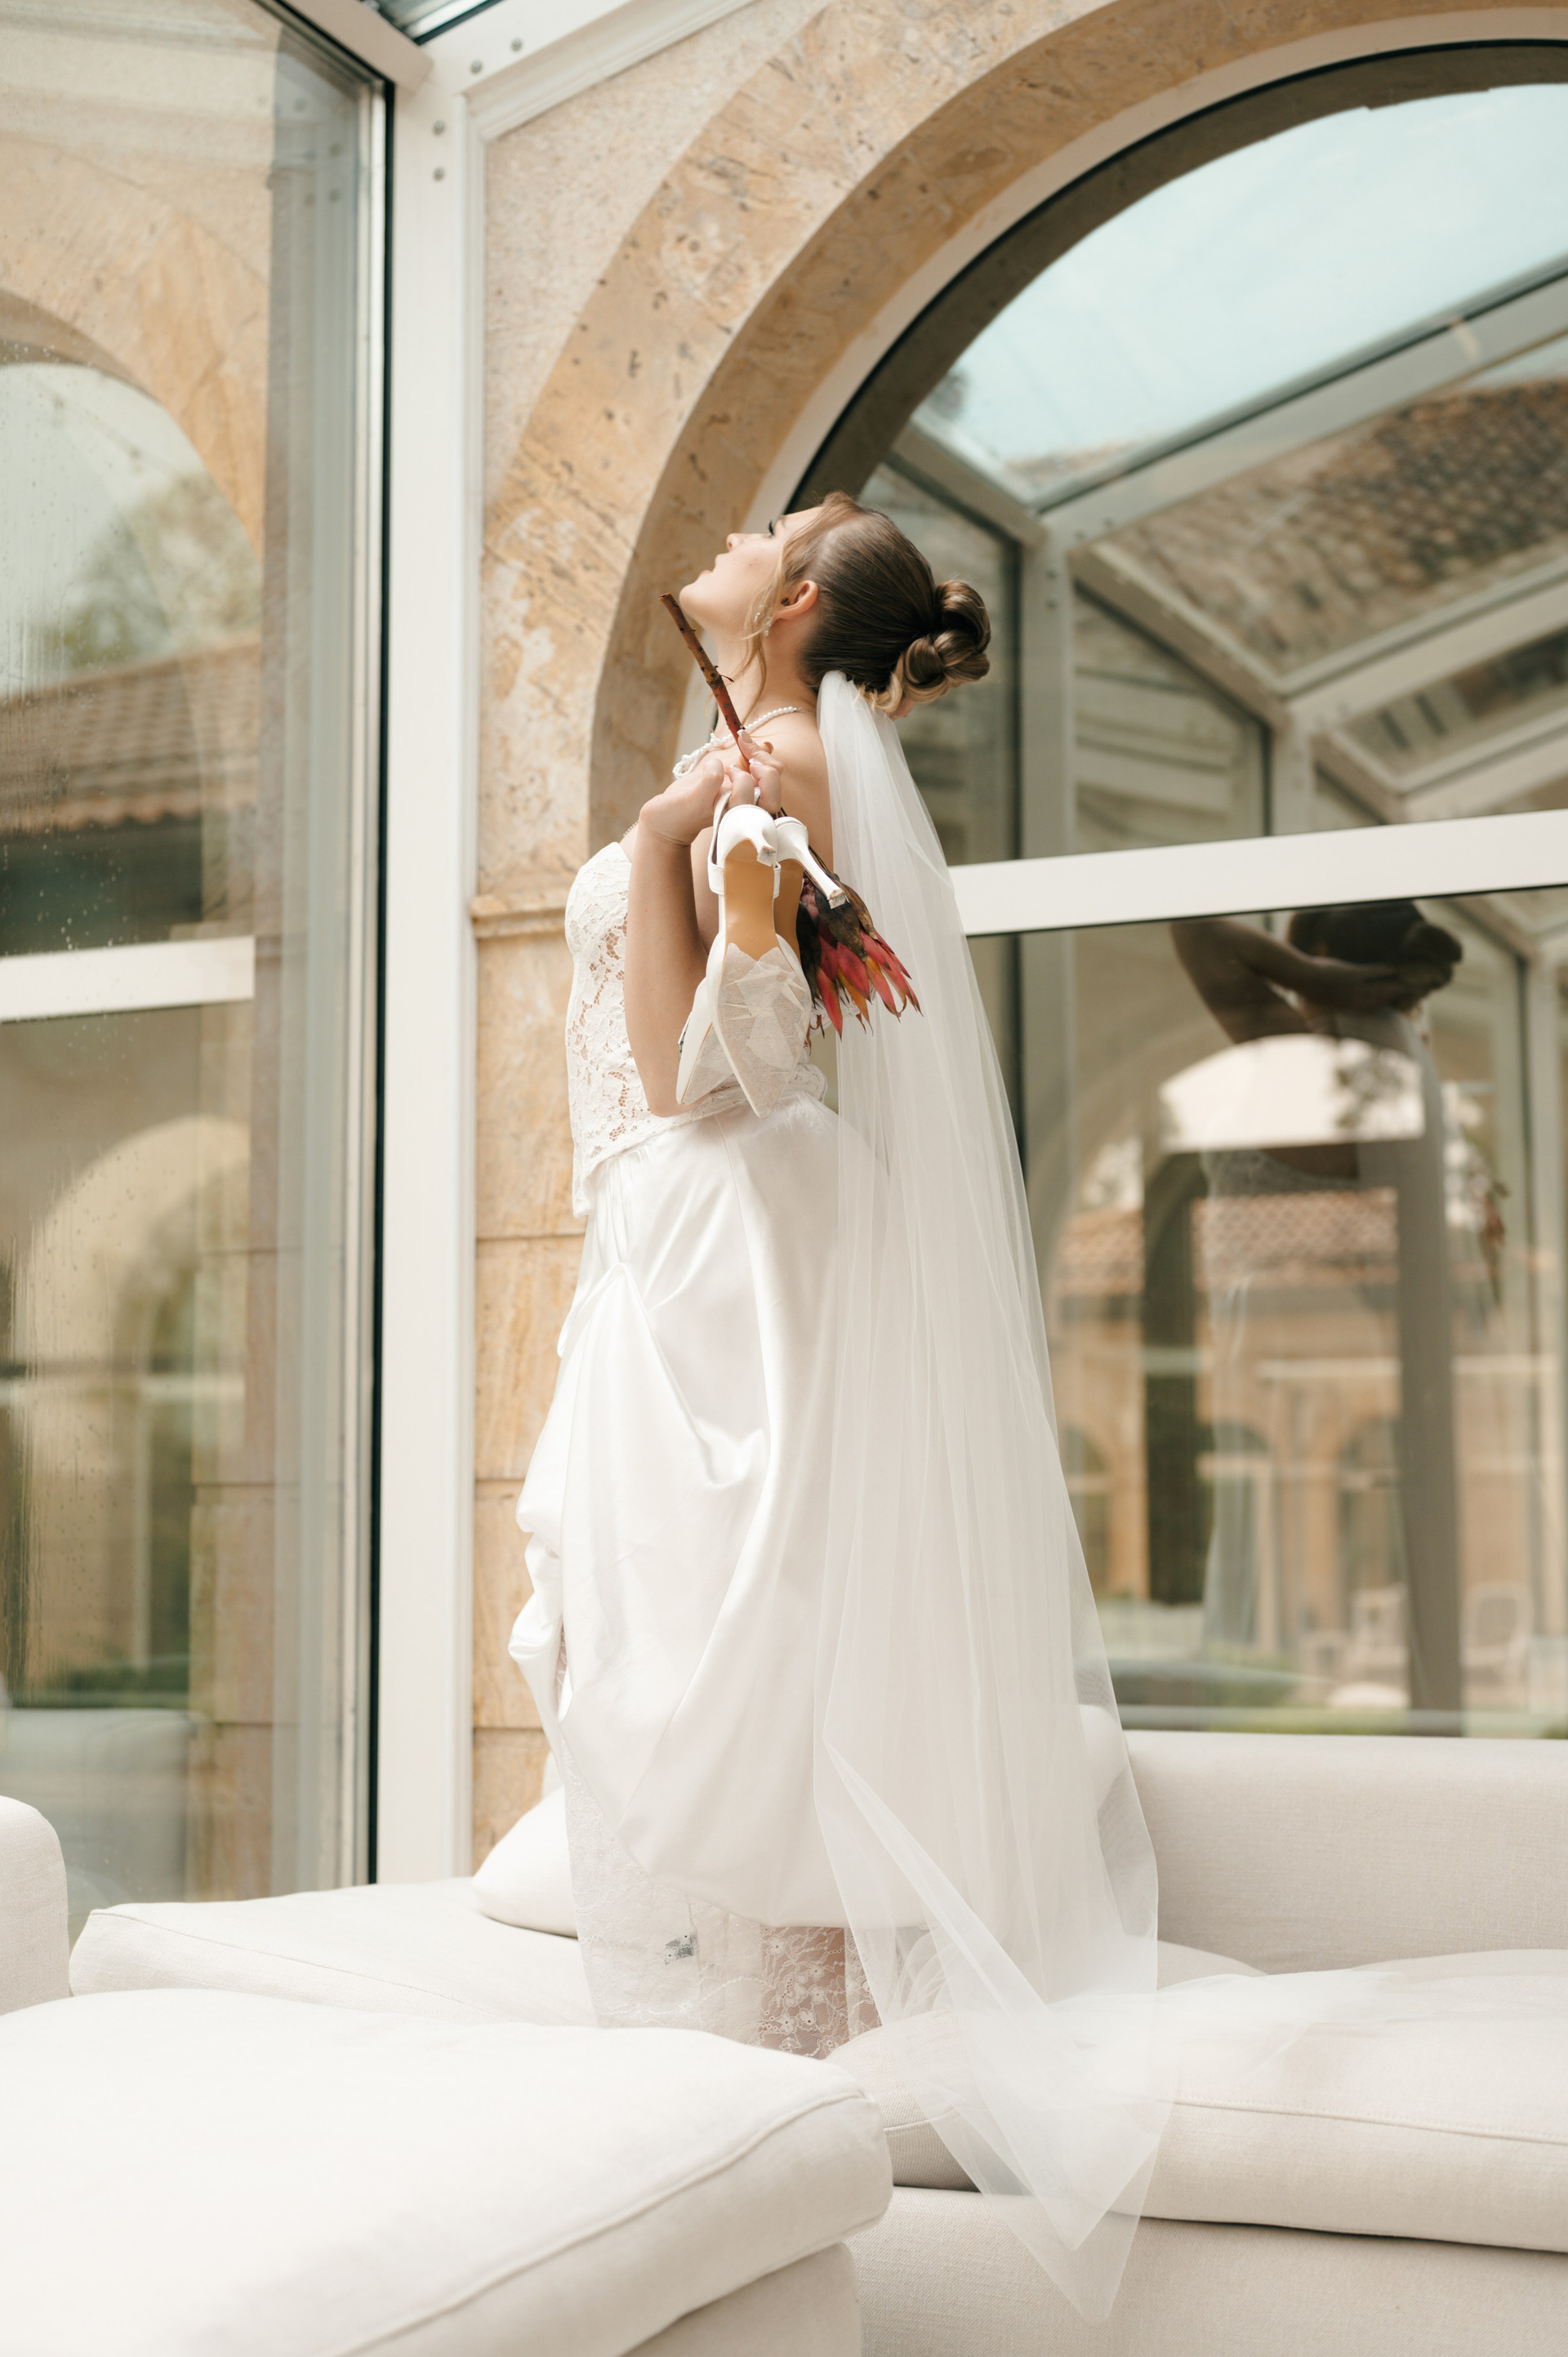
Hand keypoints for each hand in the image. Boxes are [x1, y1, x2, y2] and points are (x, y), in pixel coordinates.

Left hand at [639, 730, 780, 847]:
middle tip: (748, 763)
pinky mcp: (698, 806)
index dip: (768, 759)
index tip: (746, 742)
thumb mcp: (726, 775)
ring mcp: (722, 813)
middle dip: (766, 773)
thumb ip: (747, 763)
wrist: (667, 817)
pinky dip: (713, 766)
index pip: (777, 784)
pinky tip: (709, 768)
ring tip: (727, 771)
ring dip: (740, 775)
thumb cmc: (697, 797)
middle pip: (772, 799)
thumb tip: (768, 746)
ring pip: (747, 794)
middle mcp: (741, 814)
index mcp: (751, 804)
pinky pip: (714, 779)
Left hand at [1294, 955, 1406, 1011]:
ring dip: (1392, 988)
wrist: (1302, 978)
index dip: (1378, 1008)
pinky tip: (1392, 968)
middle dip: (1390, 999)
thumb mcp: (1315, 998)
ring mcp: (1353, 988)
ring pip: (1378, 990)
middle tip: (1403, 997)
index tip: (1387, 1006)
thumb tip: (1312, 1001)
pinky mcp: (1353, 974)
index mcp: (1343, 1007)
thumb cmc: (1305, 987)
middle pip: (1376, 1002)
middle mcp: (1351, 1001)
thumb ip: (1322, 999)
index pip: (1365, 1011)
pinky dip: (1383, 971)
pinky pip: (1372, 973)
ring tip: (1402, 986)